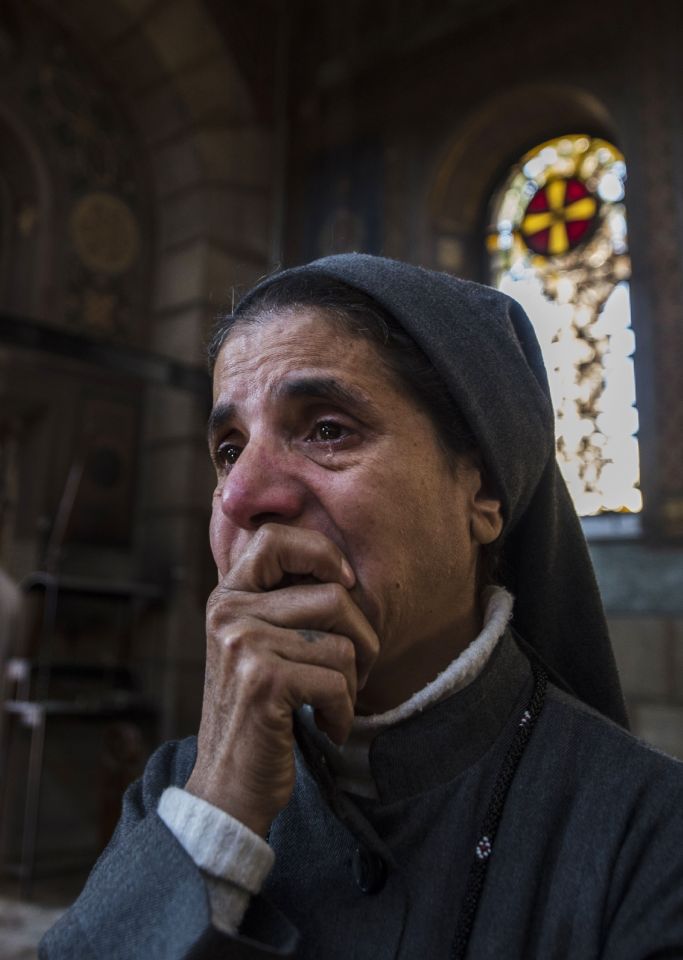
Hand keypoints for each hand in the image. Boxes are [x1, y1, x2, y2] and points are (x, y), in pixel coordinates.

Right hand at [185, 523, 378, 836]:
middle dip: (362, 639)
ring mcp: (242, 644)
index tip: (344, 583)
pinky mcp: (263, 682)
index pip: (275, 538)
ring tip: (331, 703)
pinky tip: (327, 727)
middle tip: (353, 672)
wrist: (228, 785)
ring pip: (342, 643)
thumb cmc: (259, 712)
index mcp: (228, 595)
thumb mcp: (258, 646)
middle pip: (332, 596)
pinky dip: (343, 713)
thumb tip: (344, 571)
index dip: (320, 552)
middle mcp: (228, 612)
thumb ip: (283, 604)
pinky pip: (337, 681)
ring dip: (352, 683)